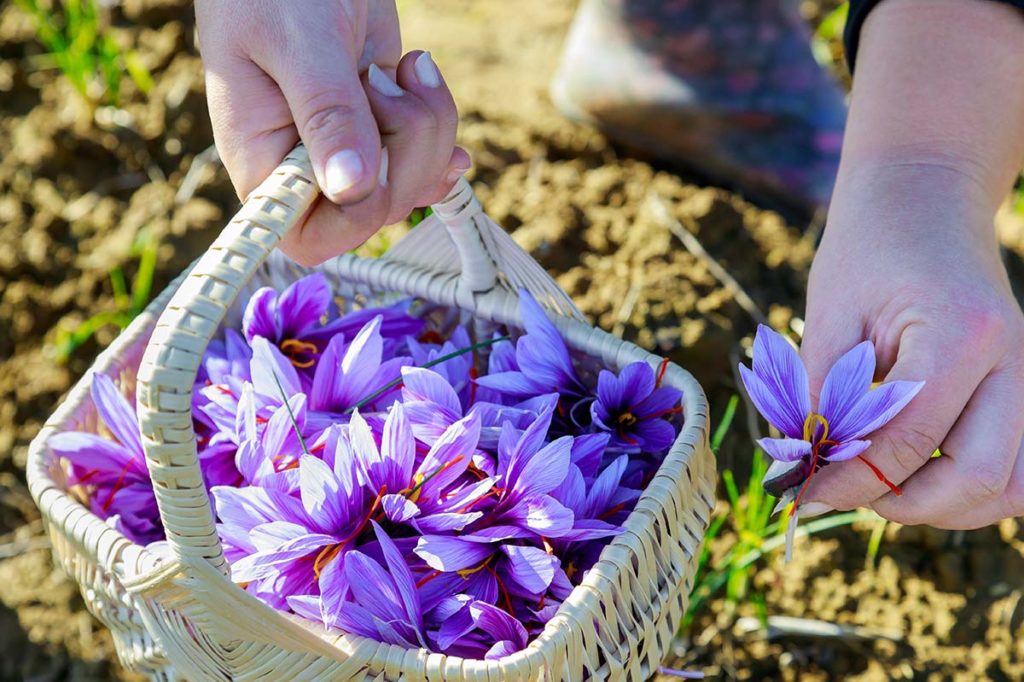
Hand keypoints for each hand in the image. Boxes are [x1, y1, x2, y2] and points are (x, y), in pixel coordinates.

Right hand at [196, 0, 469, 265]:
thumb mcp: (297, 40)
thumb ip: (326, 112)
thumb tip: (353, 189)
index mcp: (262, 159)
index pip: (307, 237)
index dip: (354, 218)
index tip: (374, 161)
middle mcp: (304, 165)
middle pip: (377, 209)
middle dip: (408, 151)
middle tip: (390, 83)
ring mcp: (346, 145)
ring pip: (410, 181)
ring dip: (429, 126)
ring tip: (405, 67)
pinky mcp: (380, 121)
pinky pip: (424, 153)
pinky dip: (438, 123)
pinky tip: (429, 91)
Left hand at [800, 163, 1023, 527]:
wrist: (925, 197)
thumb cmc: (869, 247)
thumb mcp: (830, 311)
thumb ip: (821, 391)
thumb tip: (807, 465)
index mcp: (962, 334)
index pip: (909, 439)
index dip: (850, 478)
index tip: (801, 492)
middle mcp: (1013, 361)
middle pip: (978, 477)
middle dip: (903, 503)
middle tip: (842, 492)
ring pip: (1011, 485)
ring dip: (944, 507)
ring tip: (878, 489)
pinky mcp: (1020, 387)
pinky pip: (1014, 464)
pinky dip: (967, 488)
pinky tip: (912, 476)